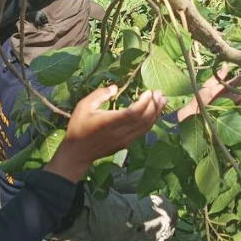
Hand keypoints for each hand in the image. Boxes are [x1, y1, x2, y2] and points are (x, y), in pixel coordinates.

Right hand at [46, 85, 165, 182]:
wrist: (78, 153)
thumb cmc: (78, 126)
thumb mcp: (84, 106)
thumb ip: (100, 95)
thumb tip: (115, 88)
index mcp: (109, 122)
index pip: (134, 113)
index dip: (144, 102)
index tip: (149, 91)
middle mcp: (120, 133)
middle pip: (144, 119)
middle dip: (154, 105)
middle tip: (159, 92)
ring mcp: (125, 140)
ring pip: (146, 126)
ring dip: (156, 113)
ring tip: (162, 100)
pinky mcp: (127, 143)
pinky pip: (143, 131)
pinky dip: (151, 121)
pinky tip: (154, 112)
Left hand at [176, 64, 240, 121]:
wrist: (189, 118)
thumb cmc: (196, 102)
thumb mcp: (206, 88)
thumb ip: (218, 79)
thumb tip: (226, 66)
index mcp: (221, 90)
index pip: (234, 83)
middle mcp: (226, 98)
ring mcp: (228, 107)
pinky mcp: (228, 115)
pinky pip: (240, 110)